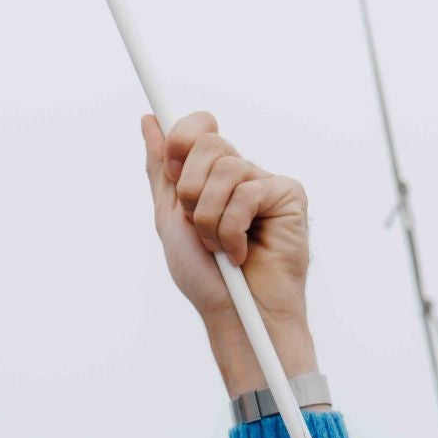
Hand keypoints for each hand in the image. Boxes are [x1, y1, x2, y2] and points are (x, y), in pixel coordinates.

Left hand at [142, 110, 316, 394]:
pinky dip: (232, 231)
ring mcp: (265, 181)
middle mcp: (240, 172)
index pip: (197, 127)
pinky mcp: (288, 194)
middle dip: (190, 194)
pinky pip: (248, 193)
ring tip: (219, 248)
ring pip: (226, 170)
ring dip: (210, 220)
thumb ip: (160, 172)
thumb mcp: (171, 220)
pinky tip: (241, 253)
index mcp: (211, 175)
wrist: (235, 315)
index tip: (171, 172)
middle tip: (198, 226)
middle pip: (207, 143)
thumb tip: (149, 122)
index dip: (179, 142)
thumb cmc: (205, 277)